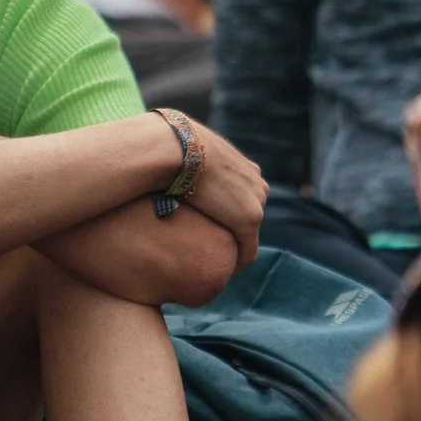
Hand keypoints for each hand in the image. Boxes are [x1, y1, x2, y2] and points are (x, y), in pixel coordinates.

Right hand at [176, 121, 266, 267]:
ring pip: (249, 235)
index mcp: (245, 168)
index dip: (228, 215)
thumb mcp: (183, 152)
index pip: (243, 197)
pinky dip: (237, 264)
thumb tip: (163, 164)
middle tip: (211, 250)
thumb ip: (186, 161)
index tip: (211, 229)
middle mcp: (257, 184)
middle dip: (233, 232)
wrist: (178, 149)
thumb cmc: (169, 147)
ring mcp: (256, 202)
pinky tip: (220, 273)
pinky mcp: (248, 220)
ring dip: (233, 248)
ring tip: (212, 262)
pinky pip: (247, 252)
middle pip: (249, 216)